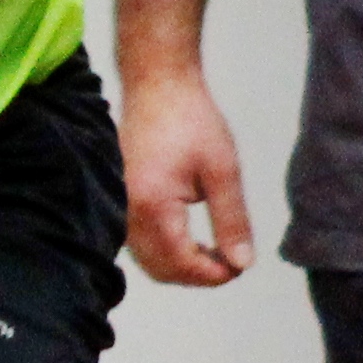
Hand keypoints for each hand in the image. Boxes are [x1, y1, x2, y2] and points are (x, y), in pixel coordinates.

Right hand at [116, 61, 251, 285]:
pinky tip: (191, 239)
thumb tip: (242, 263)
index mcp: (153, 207)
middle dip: (197, 275)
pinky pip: (140, 244)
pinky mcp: (120, 202)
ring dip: (181, 265)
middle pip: (161, 270)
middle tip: (230, 264)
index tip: (239, 269)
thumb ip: (232, 221)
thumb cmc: (191, 120)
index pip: (182, 263)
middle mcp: (128, 214)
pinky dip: (166, 252)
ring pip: (149, 261)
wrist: (157, 86)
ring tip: (215, 252)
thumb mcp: (223, 171)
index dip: (213, 275)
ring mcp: (120, 208)